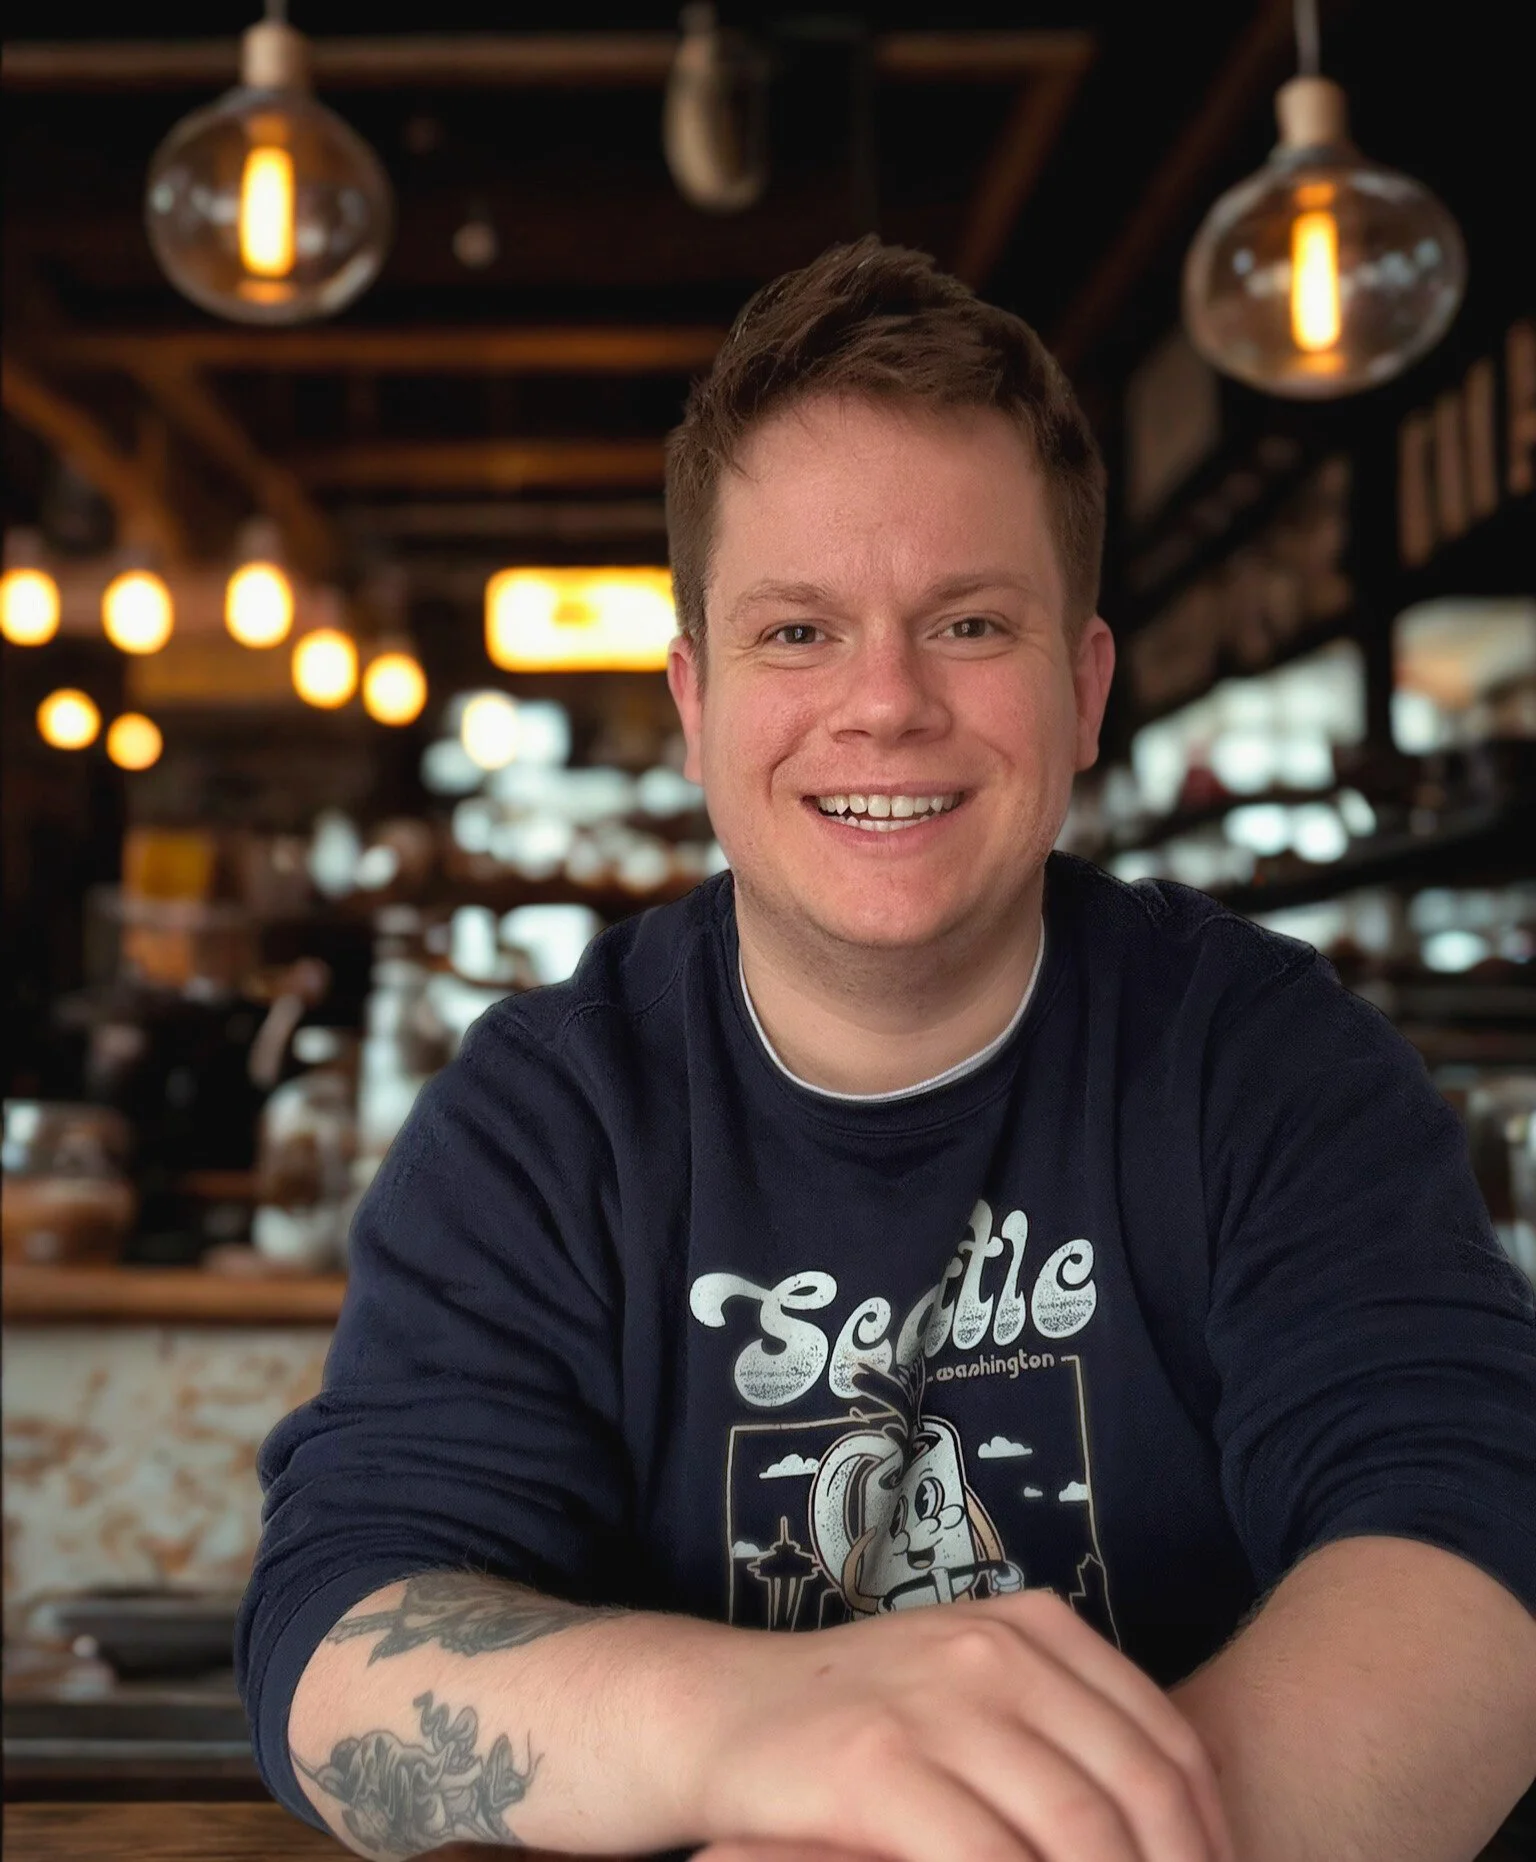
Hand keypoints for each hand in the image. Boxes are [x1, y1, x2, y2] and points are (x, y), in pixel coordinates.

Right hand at [688, 1589, 1234, 1861]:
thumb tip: (1185, 1828)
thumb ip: (1062, 1731)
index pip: (1168, 1741)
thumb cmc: (863, 1722)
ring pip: (1077, 1831)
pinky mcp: (877, 1767)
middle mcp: (994, 1652)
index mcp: (1032, 1626)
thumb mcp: (973, 1689)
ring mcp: (935, 1704)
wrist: (718, 1712)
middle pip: (1136, 1792)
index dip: (1212, 1835)